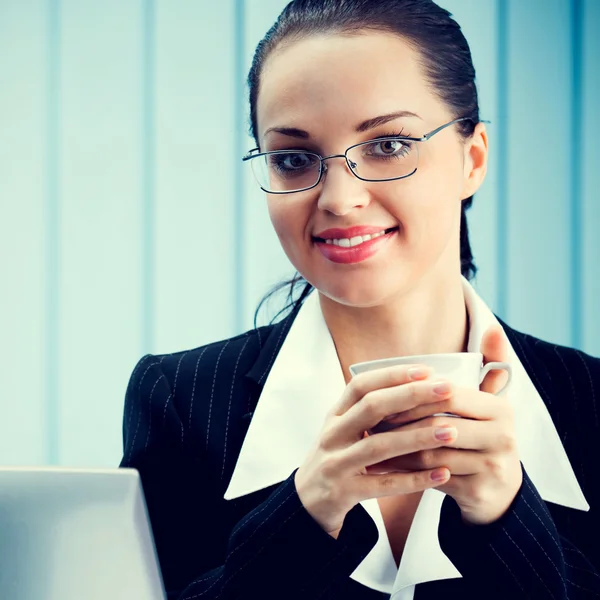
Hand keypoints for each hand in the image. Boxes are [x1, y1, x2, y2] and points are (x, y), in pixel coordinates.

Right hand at [294, 363, 453, 536]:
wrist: (305, 503)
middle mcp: (333, 435)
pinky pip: (383, 484)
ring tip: (450, 432)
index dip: (393, 375)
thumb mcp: (343, 430)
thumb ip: (368, 412)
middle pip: (372, 408)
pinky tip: (442, 474)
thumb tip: (415, 387)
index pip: (361, 385)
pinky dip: (414, 479)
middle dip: (411, 395)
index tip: (425, 370)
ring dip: (417, 437)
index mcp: (335, 415)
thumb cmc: (336, 459)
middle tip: (446, 389)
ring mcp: (336, 464)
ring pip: (379, 446)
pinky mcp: (344, 492)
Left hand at [365, 325, 522, 524]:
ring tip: (371, 441)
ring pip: (430, 452)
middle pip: (436, 424)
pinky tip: (384, 465)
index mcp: (501, 409)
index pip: (447, 395)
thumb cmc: (482, 437)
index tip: (386, 397)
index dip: (413, 396)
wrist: (498, 492)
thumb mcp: (489, 403)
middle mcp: (503, 437)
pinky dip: (404, 470)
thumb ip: (491, 366)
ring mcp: (492, 468)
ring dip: (396, 447)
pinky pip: (430, 478)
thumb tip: (493, 328)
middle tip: (371, 421)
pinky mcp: (478, 493)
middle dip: (400, 422)